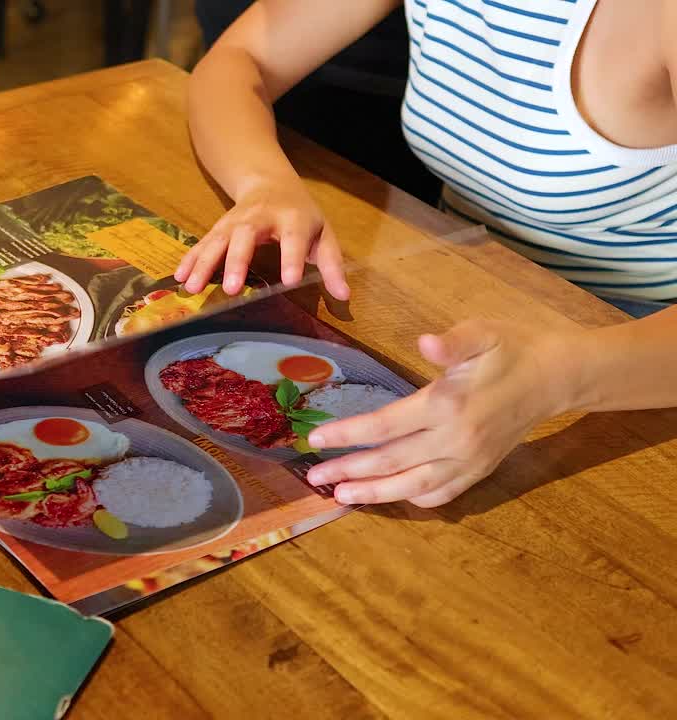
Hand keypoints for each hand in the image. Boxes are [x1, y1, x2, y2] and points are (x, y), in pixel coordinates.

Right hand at [174, 176, 349, 298]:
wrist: (269, 182)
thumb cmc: (300, 215)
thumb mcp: (323, 235)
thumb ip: (331, 266)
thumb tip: (344, 297)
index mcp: (293, 218)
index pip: (294, 238)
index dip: (292, 258)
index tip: (290, 280)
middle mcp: (261, 216)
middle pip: (247, 235)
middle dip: (238, 261)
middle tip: (233, 289)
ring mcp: (236, 220)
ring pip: (218, 239)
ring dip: (205, 263)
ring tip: (194, 288)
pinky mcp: (219, 227)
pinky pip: (203, 243)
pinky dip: (190, 260)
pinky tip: (180, 278)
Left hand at [304, 320, 576, 506]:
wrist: (558, 376)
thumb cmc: (513, 348)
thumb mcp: (483, 332)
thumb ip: (452, 342)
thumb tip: (425, 342)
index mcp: (447, 405)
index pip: (383, 427)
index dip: (346, 435)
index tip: (315, 440)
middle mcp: (456, 440)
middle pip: (390, 462)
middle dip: (349, 471)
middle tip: (314, 477)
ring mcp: (469, 460)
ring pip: (413, 486)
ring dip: (374, 494)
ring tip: (341, 497)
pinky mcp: (481, 470)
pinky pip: (442, 493)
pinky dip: (413, 499)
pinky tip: (390, 497)